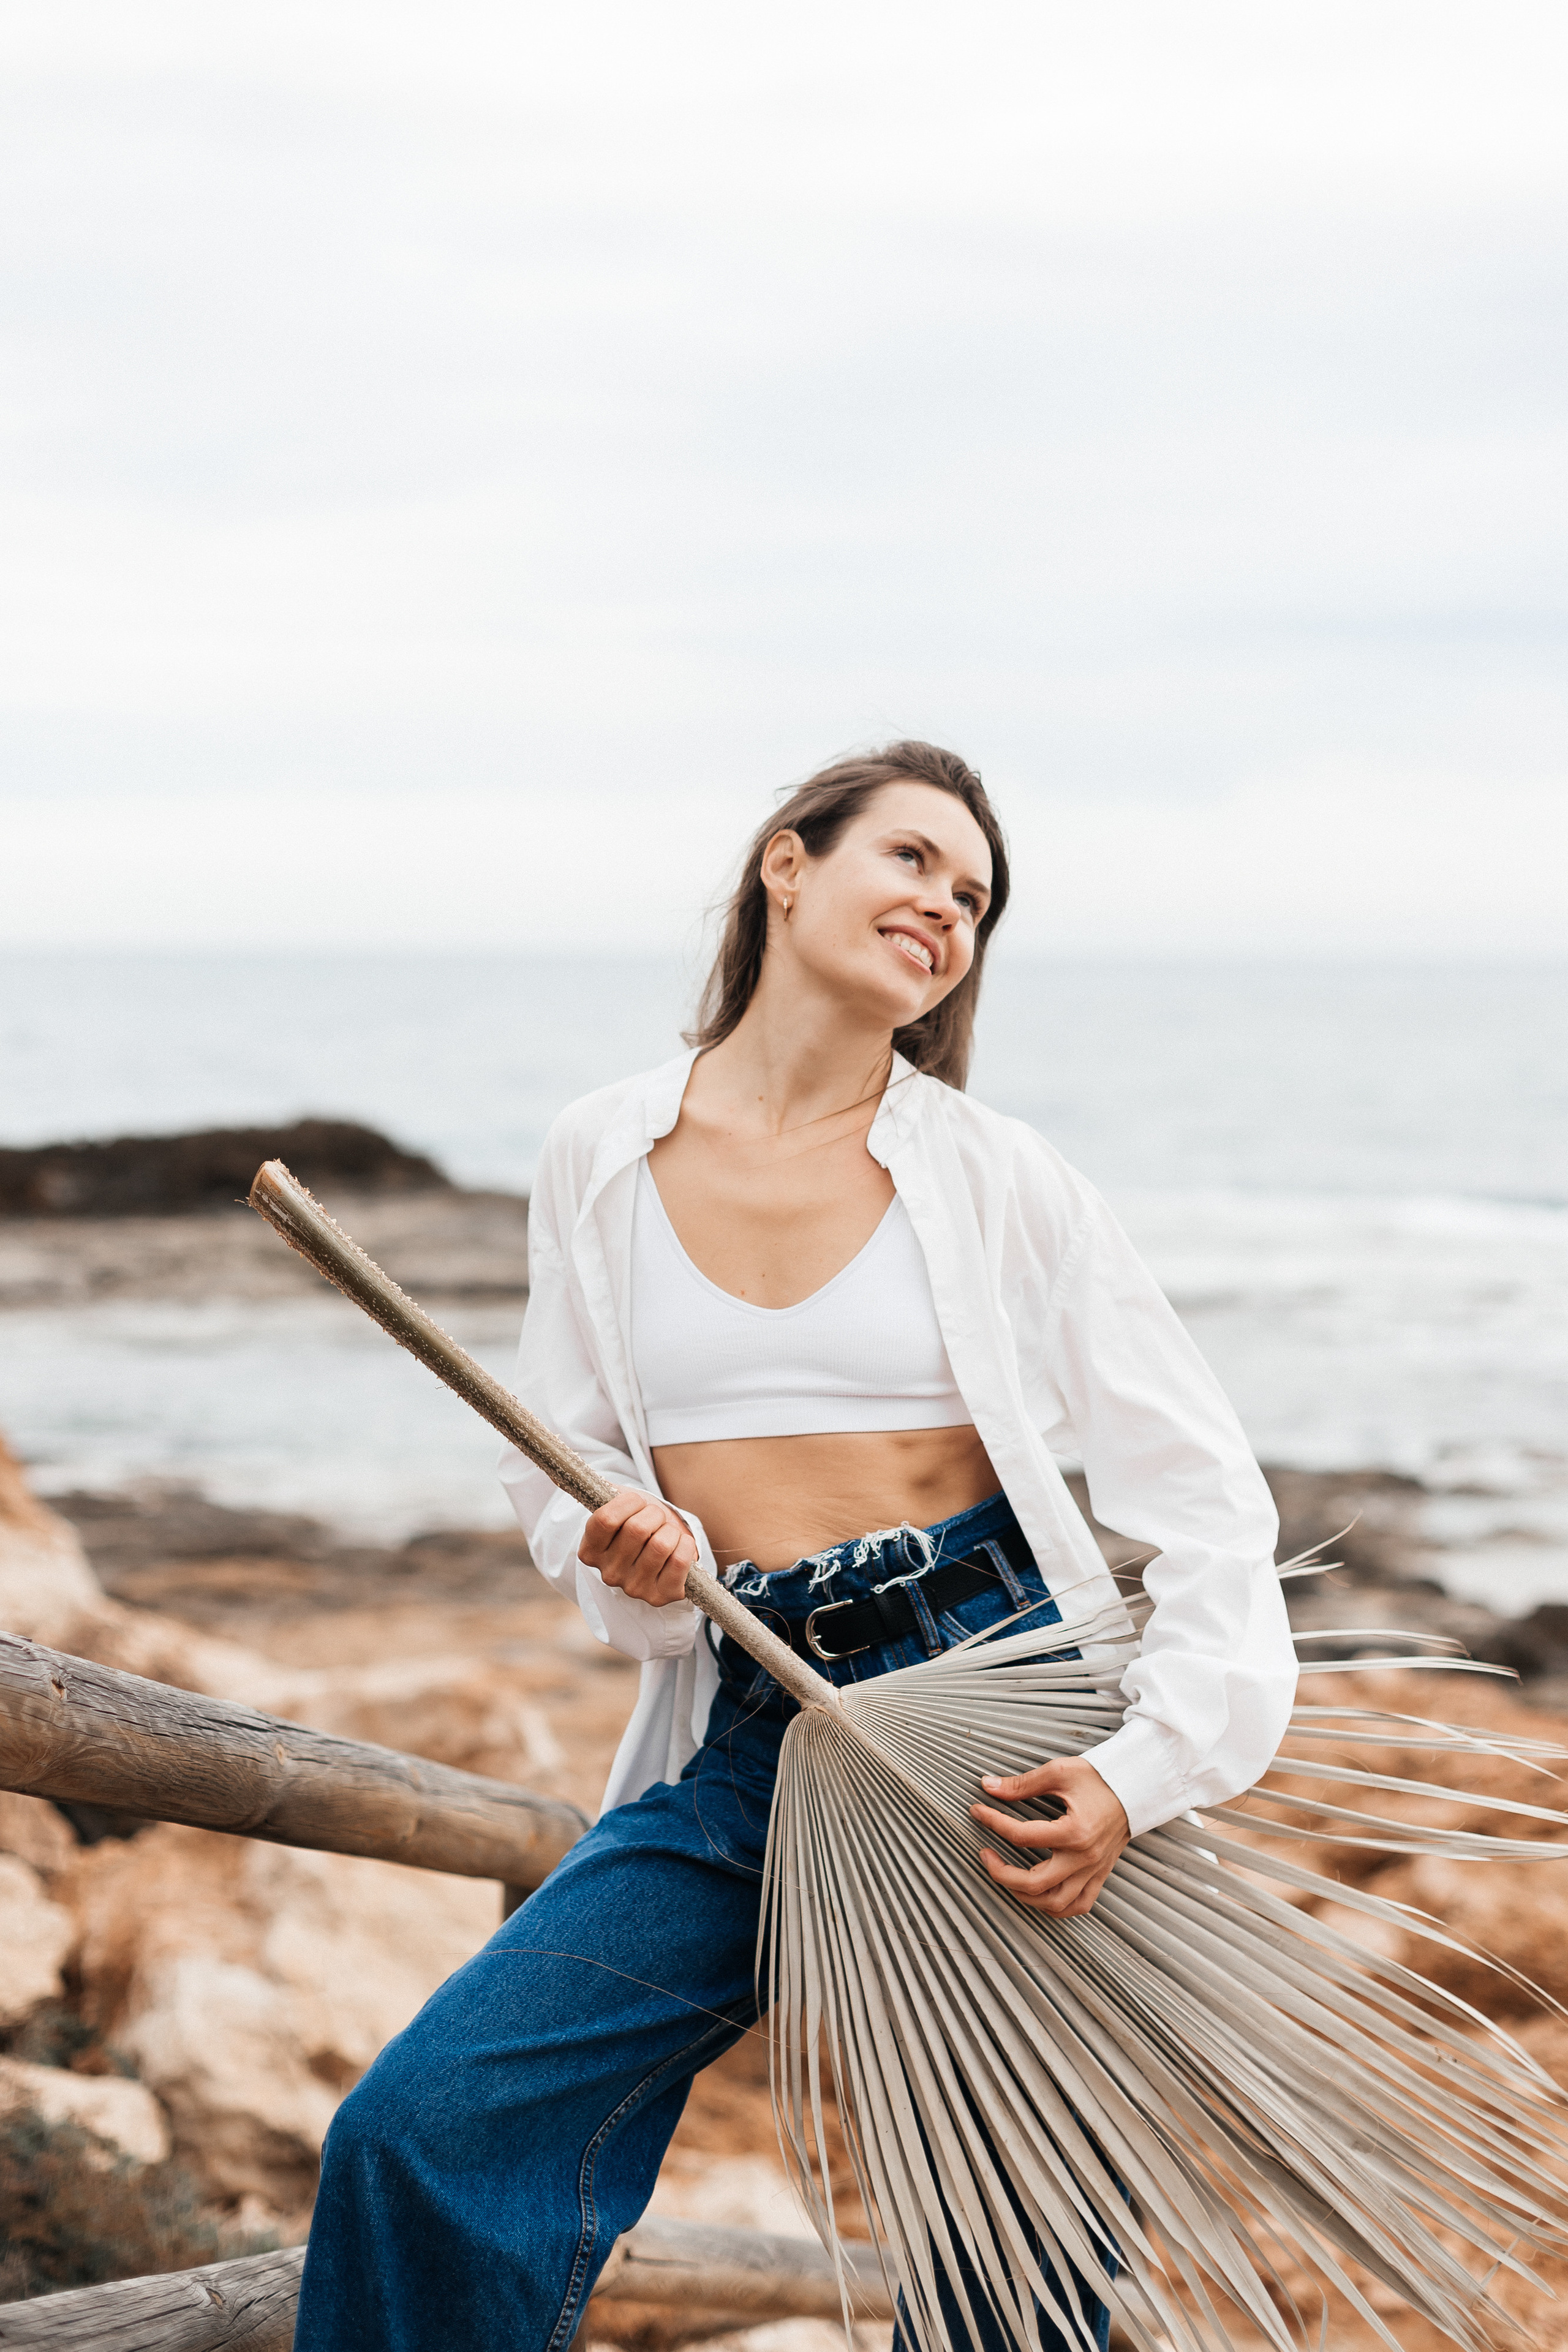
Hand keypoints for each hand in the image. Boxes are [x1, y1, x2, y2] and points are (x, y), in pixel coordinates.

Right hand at [578, 1488, 696, 1605]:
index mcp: (591, 1552)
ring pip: (660, 1545)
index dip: (628, 1502)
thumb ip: (609, 1493)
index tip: (637, 1501)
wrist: (661, 1552)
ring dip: (670, 1530)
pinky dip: (685, 1545)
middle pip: (637, 1529)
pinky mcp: (659, 1596)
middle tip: (655, 1518)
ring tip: (667, 1533)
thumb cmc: (639, 1524)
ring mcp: (633, 1588)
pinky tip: (680, 1545)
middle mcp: (608, 1574)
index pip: (606, 1519)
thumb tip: (604, 1483)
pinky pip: (679, 1562)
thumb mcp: (620, 1507)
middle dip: (654, 1514)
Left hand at [970, 1756, 1129, 1917]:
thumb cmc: (1102, 1779)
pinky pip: (1078, 1905)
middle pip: (1034, 1883)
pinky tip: (1039, 1894)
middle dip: (1001, 1873)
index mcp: (1074, 1831)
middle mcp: (1084, 1857)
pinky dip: (1056, 1906)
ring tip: (1007, 1877)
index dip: (993, 1822)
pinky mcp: (1100, 1874)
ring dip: (1024, 1896)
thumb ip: (1022, 1784)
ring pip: (1055, 1903)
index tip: (979, 1811)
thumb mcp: (1060, 1773)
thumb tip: (989, 1786)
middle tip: (985, 1855)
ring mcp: (1093, 1870)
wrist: (1137, 1787)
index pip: (1021, 1836)